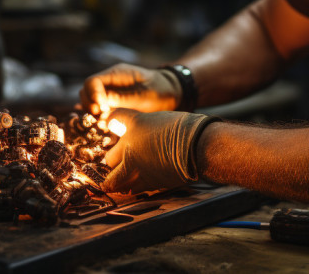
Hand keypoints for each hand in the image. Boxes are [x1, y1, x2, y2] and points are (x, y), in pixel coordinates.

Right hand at [80, 63, 181, 114]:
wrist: (171, 91)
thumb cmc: (160, 91)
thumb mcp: (144, 96)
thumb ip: (122, 99)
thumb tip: (101, 103)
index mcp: (117, 74)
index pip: (92, 82)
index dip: (93, 96)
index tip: (102, 109)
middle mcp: (110, 80)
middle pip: (86, 90)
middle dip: (90, 104)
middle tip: (102, 117)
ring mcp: (110, 89)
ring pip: (89, 99)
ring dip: (93, 111)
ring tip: (105, 121)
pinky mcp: (112, 100)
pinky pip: (98, 106)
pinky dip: (98, 115)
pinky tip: (107, 123)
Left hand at [100, 108, 219, 193]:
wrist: (199, 148)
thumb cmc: (187, 130)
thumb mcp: (162, 119)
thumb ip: (142, 125)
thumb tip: (125, 127)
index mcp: (136, 124)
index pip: (114, 119)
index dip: (114, 122)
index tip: (116, 126)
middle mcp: (130, 146)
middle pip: (109, 158)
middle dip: (114, 160)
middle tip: (120, 160)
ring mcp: (137, 167)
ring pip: (114, 181)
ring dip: (117, 180)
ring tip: (119, 181)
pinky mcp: (147, 183)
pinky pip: (131, 189)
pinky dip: (131, 188)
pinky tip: (136, 184)